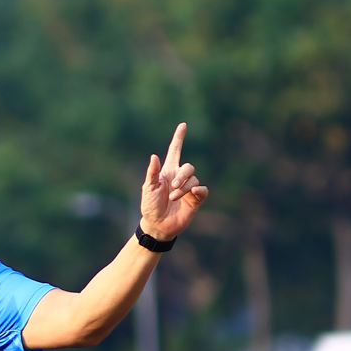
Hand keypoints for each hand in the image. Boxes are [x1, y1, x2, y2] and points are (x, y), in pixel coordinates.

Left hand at [139, 123, 207, 241]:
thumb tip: (154, 156)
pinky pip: (203, 190)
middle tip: (173, 186)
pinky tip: (193, 193)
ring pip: (194, 179)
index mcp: (167, 171)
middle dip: (182, 175)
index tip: (183, 125)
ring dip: (184, 187)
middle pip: (188, 166)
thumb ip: (152, 173)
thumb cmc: (150, 206)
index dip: (179, 138)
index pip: (175, 151)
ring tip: (173, 198)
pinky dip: (199, 190)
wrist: (157, 225)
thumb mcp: (148, 188)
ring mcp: (188, 189)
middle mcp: (179, 178)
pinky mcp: (195, 200)